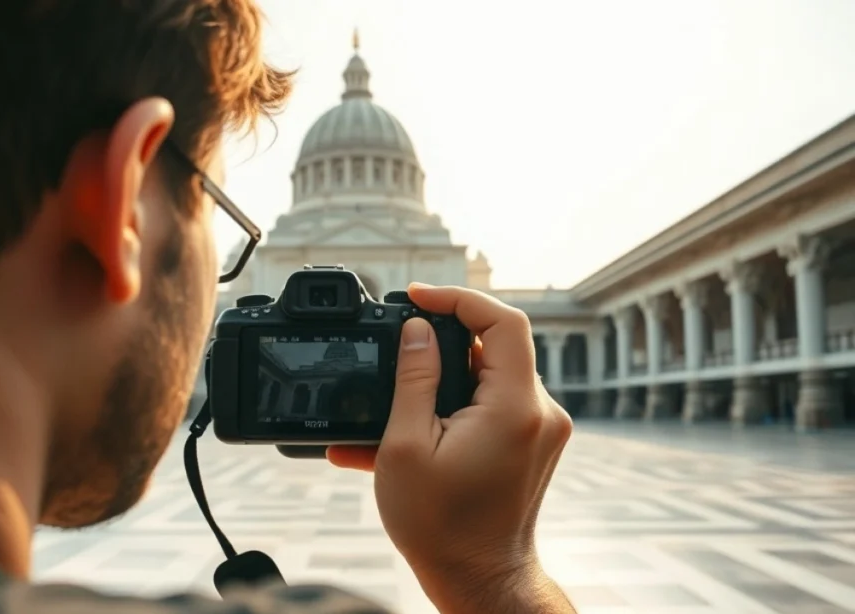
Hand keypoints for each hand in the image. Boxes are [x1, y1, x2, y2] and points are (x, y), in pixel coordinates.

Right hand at [327, 283, 573, 612]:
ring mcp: (541, 428)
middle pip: (498, 344)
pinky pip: (495, 401)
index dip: (459, 298)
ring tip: (398, 394)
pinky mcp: (533, 441)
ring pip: (493, 372)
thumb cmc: (440, 526)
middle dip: (446, 337)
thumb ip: (413, 378)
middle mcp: (540, 412)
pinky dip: (458, 401)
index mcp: (514, 408)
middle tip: (401, 344)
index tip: (418, 297)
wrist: (478, 579)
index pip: (504, 321)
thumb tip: (418, 329)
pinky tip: (416, 420)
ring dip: (447, 373)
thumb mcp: (406, 446)